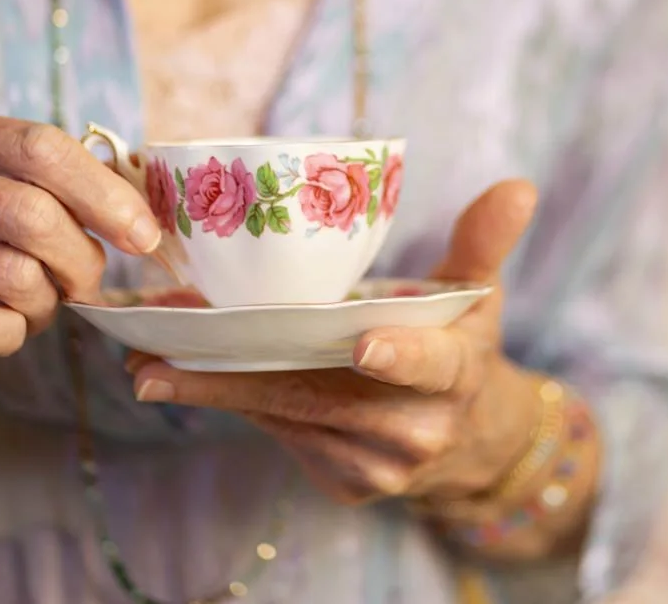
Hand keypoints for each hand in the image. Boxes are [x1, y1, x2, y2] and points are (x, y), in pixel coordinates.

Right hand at [0, 110, 161, 380]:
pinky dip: (12, 336)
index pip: (42, 147)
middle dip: (83, 258)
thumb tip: (137, 200)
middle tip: (89, 282)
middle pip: (35, 214)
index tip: (145, 234)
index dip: (105, 192)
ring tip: (37, 307)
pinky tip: (4, 329)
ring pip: (15, 275)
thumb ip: (37, 178)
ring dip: (47, 304)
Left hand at [127, 180, 543, 504]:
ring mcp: (377, 464)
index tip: (363, 343)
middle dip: (239, 374)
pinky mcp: (342, 482)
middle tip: (163, 353)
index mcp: (456, 372)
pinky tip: (185, 376)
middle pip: (321, 395)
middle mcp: (417, 427)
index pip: (432, 364)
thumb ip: (485, 243)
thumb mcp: (478, 296)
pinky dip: (233, 403)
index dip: (400, 355)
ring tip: (149, 357)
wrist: (469, 441)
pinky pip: (279, 434)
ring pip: (286, 416)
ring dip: (216, 386)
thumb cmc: (460, 345)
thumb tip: (518, 185)